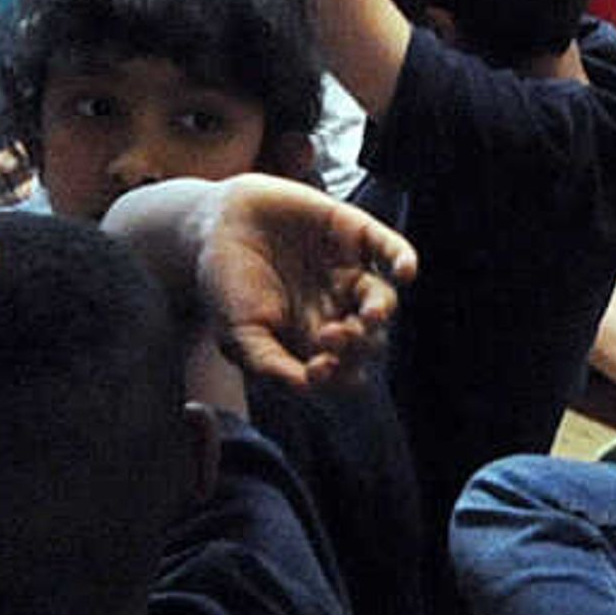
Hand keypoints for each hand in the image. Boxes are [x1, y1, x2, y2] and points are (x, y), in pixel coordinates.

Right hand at [195, 175, 415, 391]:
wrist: (209, 226)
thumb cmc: (224, 286)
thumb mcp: (239, 336)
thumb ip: (271, 366)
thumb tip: (308, 389)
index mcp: (313, 337)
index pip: (342, 366)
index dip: (339, 374)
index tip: (319, 368)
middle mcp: (336, 306)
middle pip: (367, 336)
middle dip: (356, 344)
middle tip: (331, 337)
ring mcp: (347, 269)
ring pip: (381, 298)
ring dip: (380, 311)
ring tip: (369, 316)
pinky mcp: (352, 231)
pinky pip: (388, 248)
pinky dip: (402, 259)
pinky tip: (406, 272)